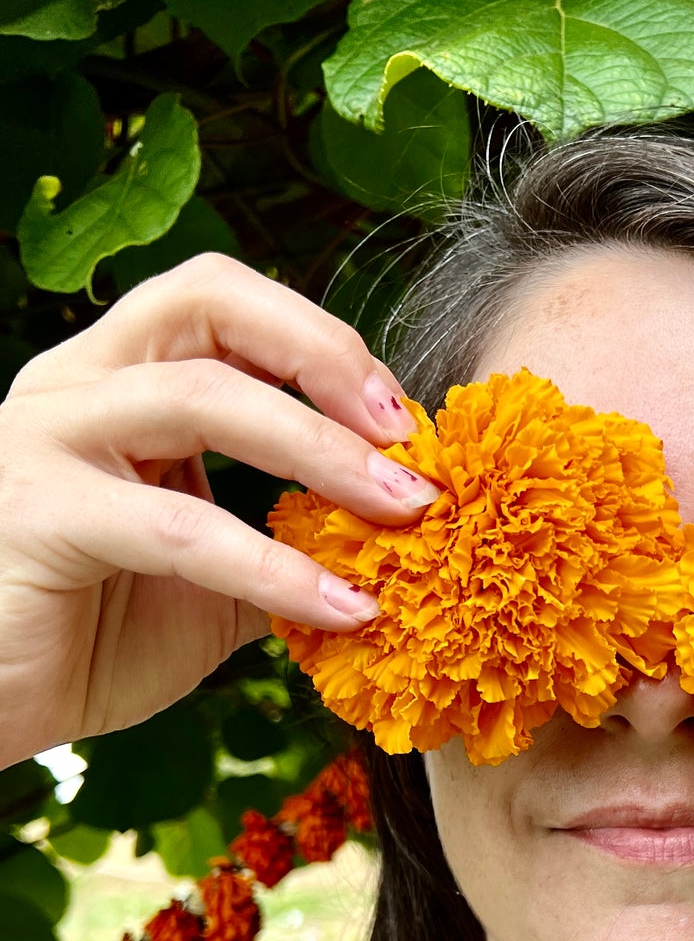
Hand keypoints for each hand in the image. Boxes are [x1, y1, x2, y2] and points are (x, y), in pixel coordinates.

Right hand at [0, 252, 440, 768]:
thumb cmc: (86, 641)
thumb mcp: (213, 583)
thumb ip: (288, 544)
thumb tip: (399, 542)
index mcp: (116, 380)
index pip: (228, 304)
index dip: (326, 346)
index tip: (406, 425)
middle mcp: (75, 384)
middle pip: (210, 300)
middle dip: (327, 357)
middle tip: (408, 439)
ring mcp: (46, 439)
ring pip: (201, 396)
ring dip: (323, 450)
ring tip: (404, 512)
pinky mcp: (37, 515)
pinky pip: (182, 528)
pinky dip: (277, 567)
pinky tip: (346, 607)